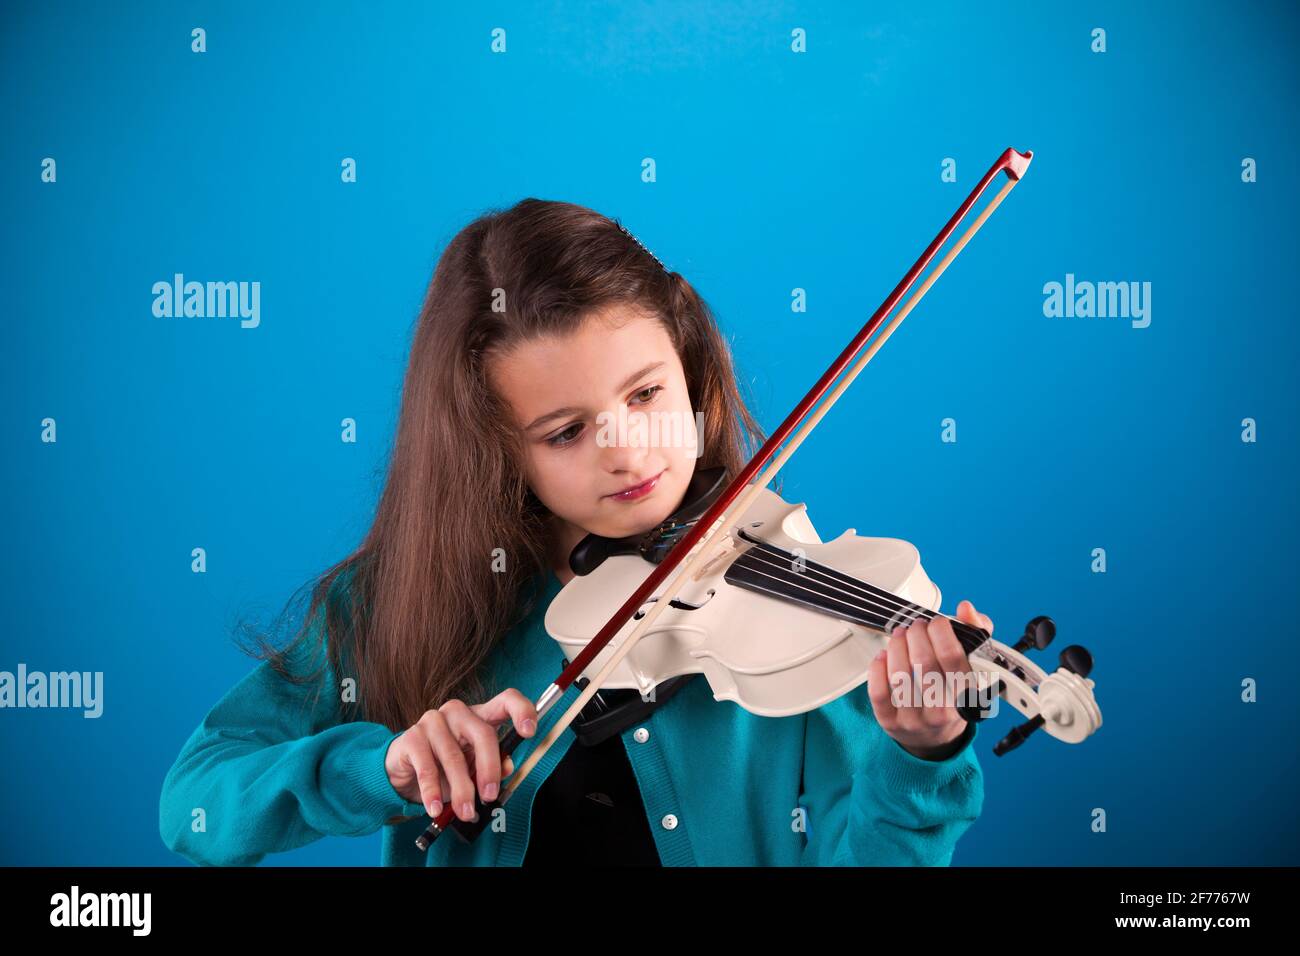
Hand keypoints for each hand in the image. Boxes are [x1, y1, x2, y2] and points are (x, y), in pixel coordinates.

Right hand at [384, 688, 537, 820]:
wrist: (405, 774)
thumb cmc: (446, 769)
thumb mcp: (473, 770)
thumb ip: (492, 766)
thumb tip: (509, 766)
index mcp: (480, 716)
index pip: (506, 700)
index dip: (522, 711)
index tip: (530, 732)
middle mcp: (458, 712)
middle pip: (483, 733)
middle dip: (490, 768)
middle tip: (490, 796)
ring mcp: (433, 721)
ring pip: (454, 756)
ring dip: (462, 790)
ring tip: (465, 812)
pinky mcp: (411, 737)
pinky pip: (427, 767)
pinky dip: (433, 792)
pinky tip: (436, 809)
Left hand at [866, 600, 993, 760]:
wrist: (936, 736)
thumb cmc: (954, 692)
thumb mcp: (973, 664)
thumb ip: (975, 631)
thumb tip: (966, 608)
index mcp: (967, 696)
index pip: (953, 658)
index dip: (941, 632)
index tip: (937, 621)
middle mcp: (943, 712)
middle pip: (924, 664)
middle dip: (916, 635)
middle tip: (915, 626)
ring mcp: (915, 720)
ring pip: (900, 676)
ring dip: (896, 647)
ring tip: (900, 635)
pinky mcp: (891, 723)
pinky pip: (879, 692)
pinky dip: (877, 668)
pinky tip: (883, 656)